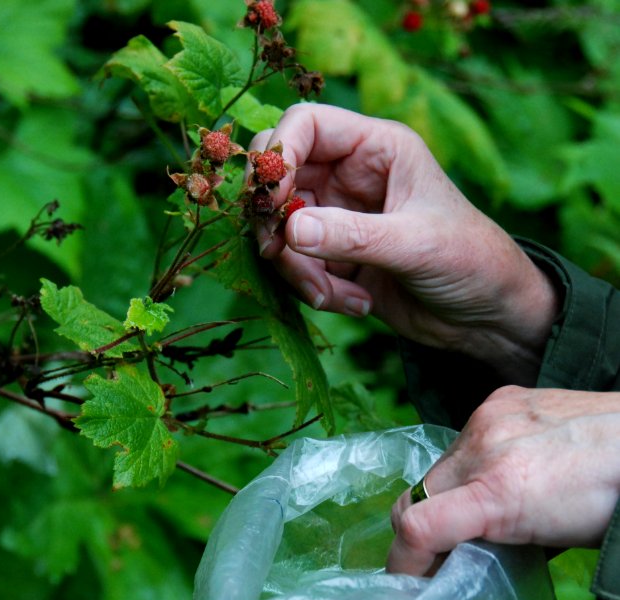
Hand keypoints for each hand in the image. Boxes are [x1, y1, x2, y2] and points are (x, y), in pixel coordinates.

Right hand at [251, 103, 557, 383]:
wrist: (485, 316)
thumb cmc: (470, 260)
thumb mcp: (415, 244)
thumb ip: (352, 236)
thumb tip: (290, 229)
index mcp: (377, 148)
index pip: (306, 125)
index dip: (279, 155)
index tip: (272, 201)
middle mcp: (350, 176)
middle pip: (280, 181)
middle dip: (274, 222)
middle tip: (277, 255)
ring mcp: (339, 219)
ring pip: (282, 232)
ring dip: (299, 271)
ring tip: (336, 298)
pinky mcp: (335, 259)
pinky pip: (298, 269)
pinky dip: (316, 292)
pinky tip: (357, 304)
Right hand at [387, 385, 619, 575]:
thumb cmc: (609, 504)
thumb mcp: (549, 543)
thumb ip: (491, 546)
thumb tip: (455, 560)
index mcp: (499, 491)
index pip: (415, 526)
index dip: (403, 564)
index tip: (410, 585)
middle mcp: (484, 447)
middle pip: (414, 498)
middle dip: (421, 534)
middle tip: (441, 557)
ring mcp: (489, 418)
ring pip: (437, 469)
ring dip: (446, 496)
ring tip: (479, 512)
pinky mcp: (498, 400)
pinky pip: (462, 441)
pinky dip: (470, 465)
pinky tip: (502, 472)